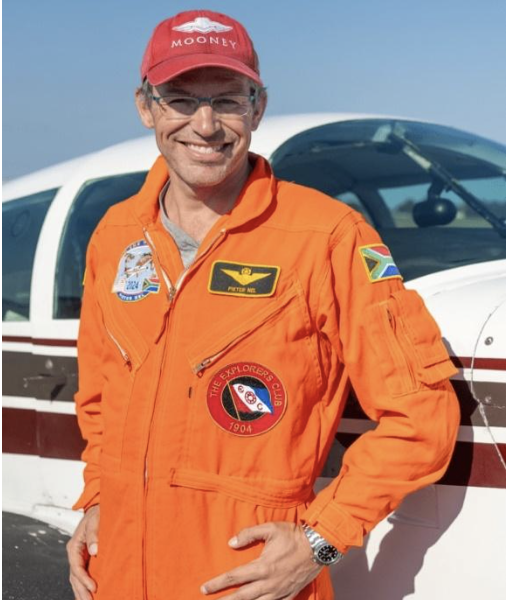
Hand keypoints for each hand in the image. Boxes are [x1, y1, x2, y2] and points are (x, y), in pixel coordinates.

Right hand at [67, 504, 99, 599]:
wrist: (97, 508)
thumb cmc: (97, 512)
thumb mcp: (95, 519)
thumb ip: (94, 534)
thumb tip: (94, 550)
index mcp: (74, 544)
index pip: (76, 566)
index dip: (84, 579)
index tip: (94, 588)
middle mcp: (74, 552)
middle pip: (74, 576)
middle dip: (81, 591)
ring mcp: (78, 556)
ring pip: (75, 578)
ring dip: (80, 591)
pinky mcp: (84, 558)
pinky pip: (80, 574)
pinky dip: (82, 586)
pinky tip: (86, 594)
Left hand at [201, 522, 321, 598]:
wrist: (318, 546)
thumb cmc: (293, 535)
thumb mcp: (270, 528)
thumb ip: (249, 533)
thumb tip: (231, 543)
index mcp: (262, 566)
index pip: (234, 577)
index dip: (217, 583)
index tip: (204, 588)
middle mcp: (269, 583)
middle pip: (242, 597)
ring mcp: (279, 592)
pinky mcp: (289, 595)